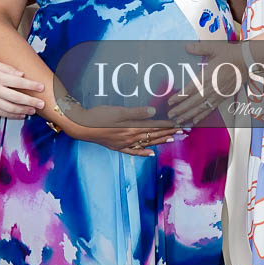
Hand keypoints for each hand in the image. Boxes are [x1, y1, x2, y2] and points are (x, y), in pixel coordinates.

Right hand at [0, 59, 44, 116]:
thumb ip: (8, 69)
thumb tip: (22, 75)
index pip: (18, 82)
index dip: (31, 85)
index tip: (42, 87)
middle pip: (16, 98)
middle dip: (31, 101)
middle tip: (42, 103)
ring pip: (11, 108)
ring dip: (24, 110)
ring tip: (34, 110)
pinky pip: (2, 113)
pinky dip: (14, 115)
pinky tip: (22, 114)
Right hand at [63, 103, 177, 157]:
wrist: (81, 126)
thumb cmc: (98, 116)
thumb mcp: (118, 111)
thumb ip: (136, 113)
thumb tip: (154, 112)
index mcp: (131, 128)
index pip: (154, 126)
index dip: (167, 125)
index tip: (179, 124)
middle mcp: (130, 138)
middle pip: (153, 135)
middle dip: (168, 133)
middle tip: (182, 132)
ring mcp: (124, 144)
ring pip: (146, 143)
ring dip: (160, 141)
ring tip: (171, 140)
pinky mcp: (117, 146)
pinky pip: (133, 152)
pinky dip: (143, 153)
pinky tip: (151, 153)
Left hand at [166, 41, 246, 126]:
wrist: (246, 62)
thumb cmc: (229, 54)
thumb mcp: (214, 48)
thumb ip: (199, 48)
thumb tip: (187, 47)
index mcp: (207, 75)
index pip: (190, 89)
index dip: (179, 96)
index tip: (170, 101)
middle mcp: (211, 87)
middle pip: (193, 101)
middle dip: (181, 109)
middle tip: (170, 115)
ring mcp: (217, 94)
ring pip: (201, 108)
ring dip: (189, 115)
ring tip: (178, 121)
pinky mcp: (223, 98)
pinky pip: (210, 109)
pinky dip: (202, 116)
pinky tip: (194, 121)